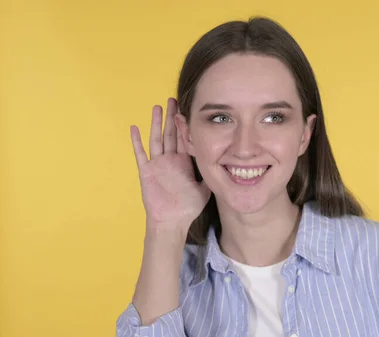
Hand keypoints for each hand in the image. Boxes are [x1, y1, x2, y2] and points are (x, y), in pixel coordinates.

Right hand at [130, 97, 210, 236]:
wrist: (172, 221)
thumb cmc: (188, 208)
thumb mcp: (204, 188)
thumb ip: (211, 174)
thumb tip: (226, 165)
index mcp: (183, 162)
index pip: (184, 138)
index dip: (186, 125)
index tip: (188, 109)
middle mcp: (170, 160)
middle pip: (170, 133)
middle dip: (172, 117)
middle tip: (173, 99)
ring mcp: (158, 165)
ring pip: (156, 139)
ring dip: (156, 123)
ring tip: (157, 107)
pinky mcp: (147, 172)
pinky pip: (141, 154)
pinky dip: (137, 141)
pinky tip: (134, 127)